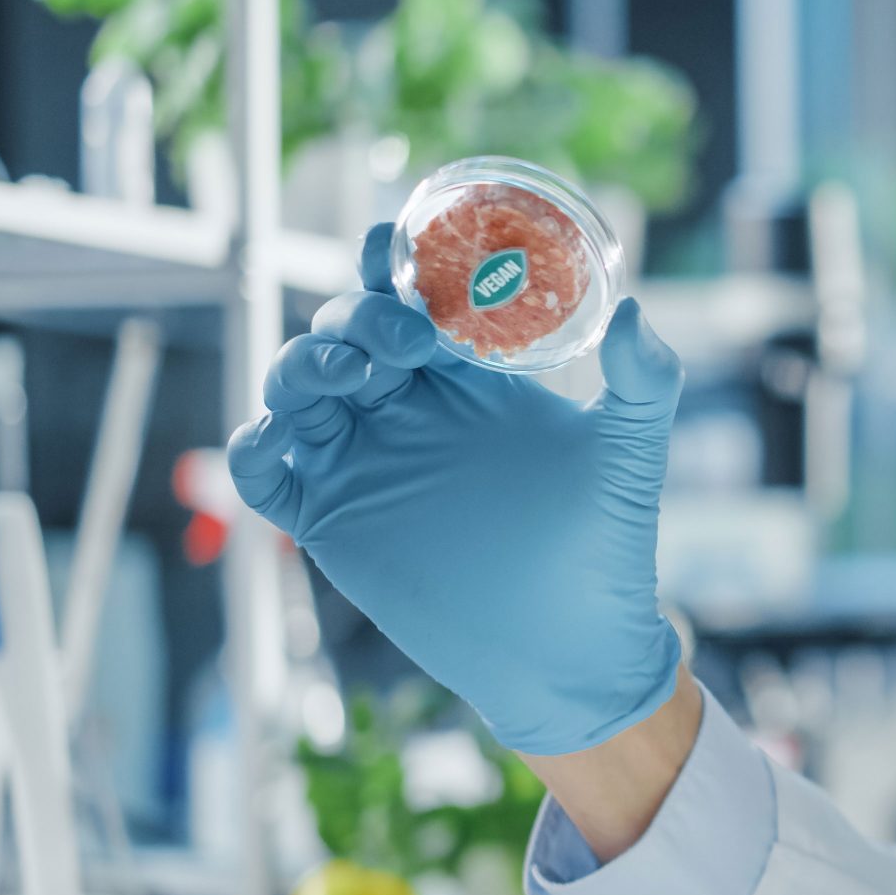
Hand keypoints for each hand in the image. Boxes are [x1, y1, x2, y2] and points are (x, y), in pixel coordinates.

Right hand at [227, 223, 683, 754]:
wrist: (571, 650)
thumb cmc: (605, 549)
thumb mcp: (628, 455)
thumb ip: (642, 382)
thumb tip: (632, 311)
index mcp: (466, 378)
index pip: (413, 300)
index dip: (394, 264)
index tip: (396, 244)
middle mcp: (405, 409)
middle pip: (345, 331)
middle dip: (357, 315)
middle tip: (402, 336)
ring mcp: (361, 461)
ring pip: (296, 385)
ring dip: (303, 362)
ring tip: (348, 372)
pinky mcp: (329, 518)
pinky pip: (263, 472)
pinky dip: (253, 445)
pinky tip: (281, 436)